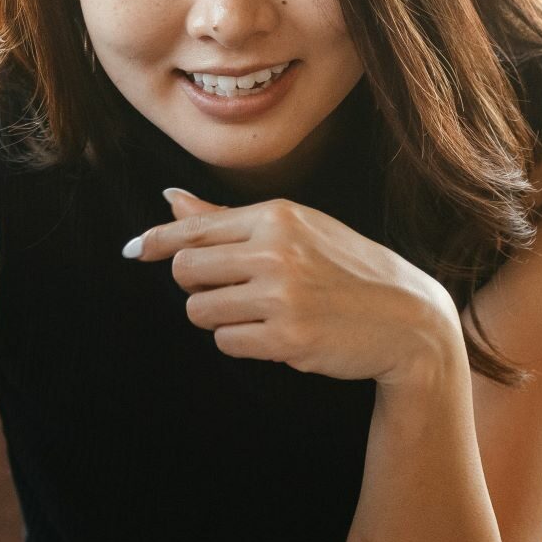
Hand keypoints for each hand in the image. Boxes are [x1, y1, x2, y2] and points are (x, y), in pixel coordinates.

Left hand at [128, 188, 460, 384]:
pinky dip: (241, 342)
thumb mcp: (297, 229)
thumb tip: (169, 198)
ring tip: (257, 313)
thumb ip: (227, 219)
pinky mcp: (287, 338)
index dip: (156, 241)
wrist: (407, 319)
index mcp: (277, 216)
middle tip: (230, 291)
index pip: (194, 227)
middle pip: (186, 270)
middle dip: (196, 286)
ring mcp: (281, 295)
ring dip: (218, 318)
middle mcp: (276, 251)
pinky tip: (274, 334)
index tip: (134, 250)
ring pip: (199, 311)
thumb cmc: (347, 269)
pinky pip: (227, 342)